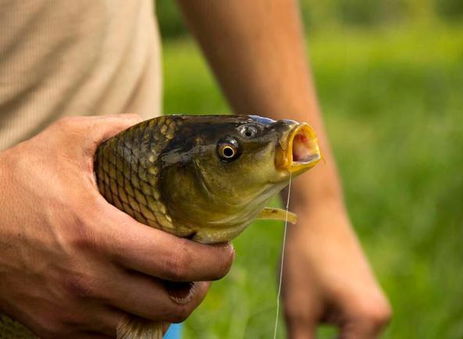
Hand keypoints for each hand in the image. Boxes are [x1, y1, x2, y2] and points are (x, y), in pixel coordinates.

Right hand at [0, 115, 233, 337]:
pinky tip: (136, 297)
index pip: (177, 261)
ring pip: (143, 326)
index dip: (214, 261)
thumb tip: (159, 127)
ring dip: (168, 307)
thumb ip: (117, 129)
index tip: (225, 250)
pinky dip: (133, 322)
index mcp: (96, 232)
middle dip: (201, 288)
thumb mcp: (67, 141)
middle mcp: (87, 279)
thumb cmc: (15, 182)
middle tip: (206, 267)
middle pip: (170, 303)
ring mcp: (71, 310)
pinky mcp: (55, 328)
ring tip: (174, 283)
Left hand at [282, 200, 390, 338]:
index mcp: (370, 322)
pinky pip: (350, 328)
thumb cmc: (305, 258)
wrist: (316, 215)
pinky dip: (331, 332)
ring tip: (305, 320)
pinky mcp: (364, 299)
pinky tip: (311, 318)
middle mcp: (381, 318)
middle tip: (301, 332)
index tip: (302, 337)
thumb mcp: (298, 311)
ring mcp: (375, 307)